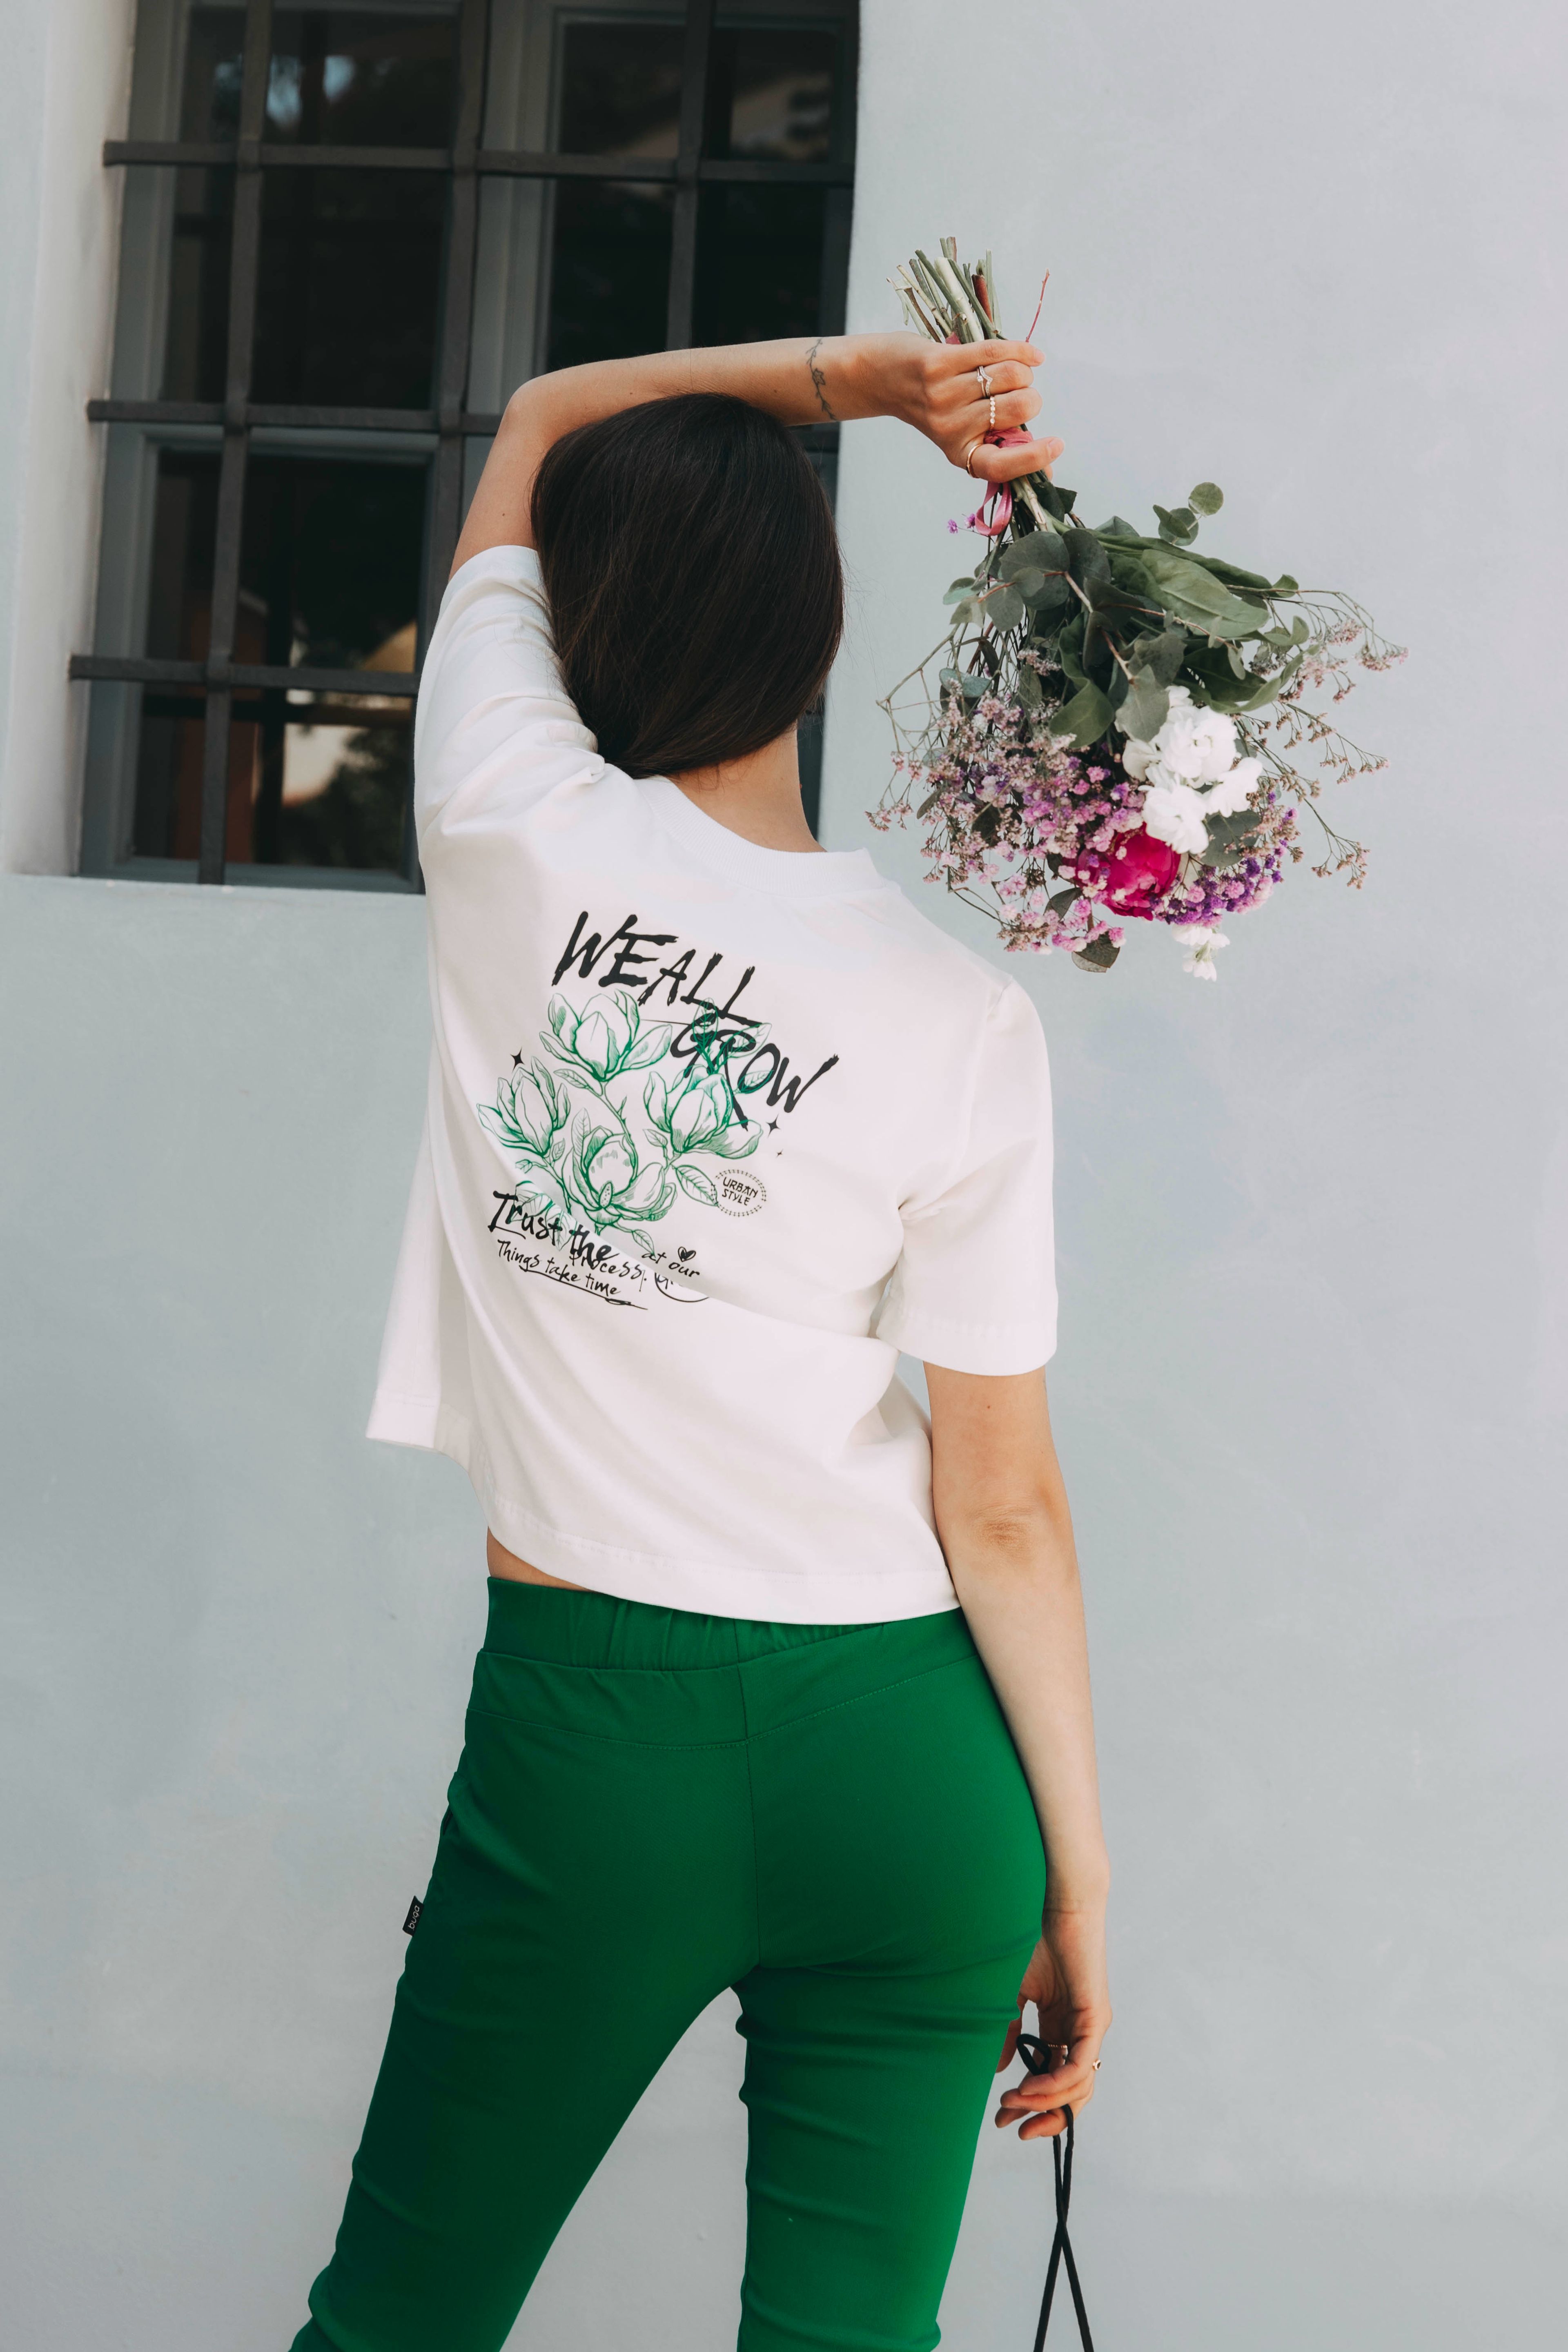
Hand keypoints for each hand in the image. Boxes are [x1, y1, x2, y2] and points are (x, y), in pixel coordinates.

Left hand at [839, 331, 1062, 484]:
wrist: (883, 378)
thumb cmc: (937, 406)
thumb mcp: (963, 433)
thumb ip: (1000, 443)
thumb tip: (1049, 466)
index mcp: (960, 452)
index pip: (1000, 467)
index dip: (1033, 459)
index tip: (1057, 444)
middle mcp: (950, 429)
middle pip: (1019, 408)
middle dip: (1030, 395)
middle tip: (1016, 392)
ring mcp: (943, 395)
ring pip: (1011, 376)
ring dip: (1022, 369)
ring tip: (1009, 371)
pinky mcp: (939, 363)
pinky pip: (995, 352)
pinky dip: (1021, 350)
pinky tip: (1031, 355)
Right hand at [993, 1906, 1109, 2141]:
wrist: (1054, 1902)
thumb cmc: (1032, 1938)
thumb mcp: (1011, 1993)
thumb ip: (1007, 2030)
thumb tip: (999, 2071)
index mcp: (1061, 2027)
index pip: (1053, 2079)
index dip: (1031, 2103)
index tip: (1003, 2117)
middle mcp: (1080, 2033)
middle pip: (1071, 2093)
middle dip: (1042, 2116)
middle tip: (1012, 2127)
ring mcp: (1090, 2027)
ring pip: (1078, 2085)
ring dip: (1044, 2101)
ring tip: (1013, 2103)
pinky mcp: (1095, 2017)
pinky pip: (1080, 2064)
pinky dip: (1057, 2082)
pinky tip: (1029, 2088)